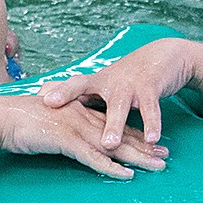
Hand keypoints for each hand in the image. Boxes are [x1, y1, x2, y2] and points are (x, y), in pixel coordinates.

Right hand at [0, 94, 167, 178]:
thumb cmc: (16, 122)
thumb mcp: (45, 122)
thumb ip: (61, 129)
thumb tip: (68, 138)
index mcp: (78, 110)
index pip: (113, 123)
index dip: (135, 134)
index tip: (153, 142)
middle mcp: (82, 116)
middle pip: (120, 134)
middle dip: (146, 146)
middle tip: (167, 155)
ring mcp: (75, 127)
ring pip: (114, 145)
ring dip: (138, 158)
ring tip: (159, 166)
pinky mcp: (65, 140)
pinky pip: (93, 158)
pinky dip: (111, 168)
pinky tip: (127, 176)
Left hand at [38, 37, 197, 147]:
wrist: (161, 57)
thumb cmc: (124, 77)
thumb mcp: (99, 83)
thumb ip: (74, 92)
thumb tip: (41, 94)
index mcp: (95, 82)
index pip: (73, 85)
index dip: (59, 91)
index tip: (44, 100)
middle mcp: (109, 82)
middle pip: (92, 96)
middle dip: (77, 108)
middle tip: (67, 124)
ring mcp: (130, 85)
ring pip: (120, 107)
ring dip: (114, 126)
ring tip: (109, 145)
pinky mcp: (150, 89)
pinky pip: (151, 109)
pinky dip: (152, 124)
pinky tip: (152, 140)